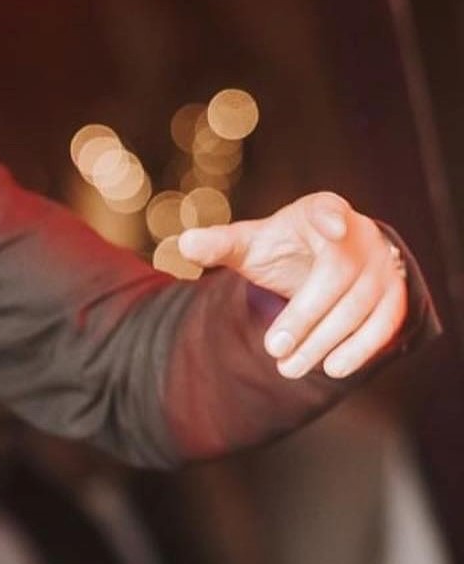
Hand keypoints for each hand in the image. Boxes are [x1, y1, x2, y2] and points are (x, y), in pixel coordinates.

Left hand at [177, 192, 407, 379]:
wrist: (325, 261)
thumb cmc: (283, 248)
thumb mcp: (251, 243)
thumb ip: (220, 244)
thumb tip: (184, 244)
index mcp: (320, 211)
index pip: (326, 210)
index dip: (330, 218)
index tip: (332, 226)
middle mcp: (359, 234)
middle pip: (335, 277)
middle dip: (304, 316)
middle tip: (272, 349)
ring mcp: (382, 265)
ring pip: (358, 307)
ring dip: (323, 341)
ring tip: (288, 367)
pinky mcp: (395, 296)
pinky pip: (383, 325)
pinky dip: (359, 348)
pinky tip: (332, 368)